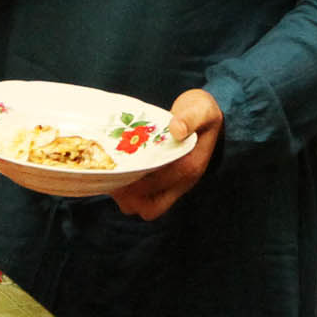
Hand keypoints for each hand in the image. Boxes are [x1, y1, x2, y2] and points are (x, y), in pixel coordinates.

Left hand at [113, 89, 221, 220]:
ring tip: (113, 177)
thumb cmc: (199, 111)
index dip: (137, 181)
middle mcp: (181, 183)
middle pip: (152, 208)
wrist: (203, 117)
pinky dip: (128, 195)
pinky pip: (143, 201)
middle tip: (113, 178)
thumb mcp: (200, 108)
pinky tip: (118, 175)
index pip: (160, 183)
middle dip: (129, 198)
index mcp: (190, 166)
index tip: (120, 167)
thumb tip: (176, 129)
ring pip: (144, 208)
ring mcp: (172, 187)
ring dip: (126, 198)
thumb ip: (190, 118)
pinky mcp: (163, 186)